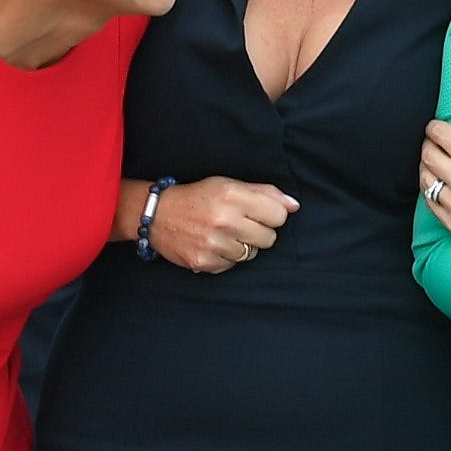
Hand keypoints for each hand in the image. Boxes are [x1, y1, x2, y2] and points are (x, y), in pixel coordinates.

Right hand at [151, 175, 294, 273]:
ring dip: (242, 246)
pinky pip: (232, 265)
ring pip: (252, 254)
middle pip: (269, 238)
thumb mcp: (229, 185)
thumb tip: (294, 206)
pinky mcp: (204, 262)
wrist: (157, 215)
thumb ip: (264, 192)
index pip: (279, 215)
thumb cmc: (198, 197)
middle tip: (241, 224)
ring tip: (224, 234)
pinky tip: (212, 244)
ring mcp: (213, 243)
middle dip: (259, 232)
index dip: (272, 215)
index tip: (259, 213)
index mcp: (233, 196)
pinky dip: (226, 257)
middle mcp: (224, 220)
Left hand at [421, 112, 450, 236]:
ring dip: (428, 167)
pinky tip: (441, 184)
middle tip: (437, 144)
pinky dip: (431, 190)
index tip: (437, 128)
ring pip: (425, 178)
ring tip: (439, 163)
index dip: (435, 128)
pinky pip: (429, 202)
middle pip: (428, 155)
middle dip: (430, 144)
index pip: (440, 135)